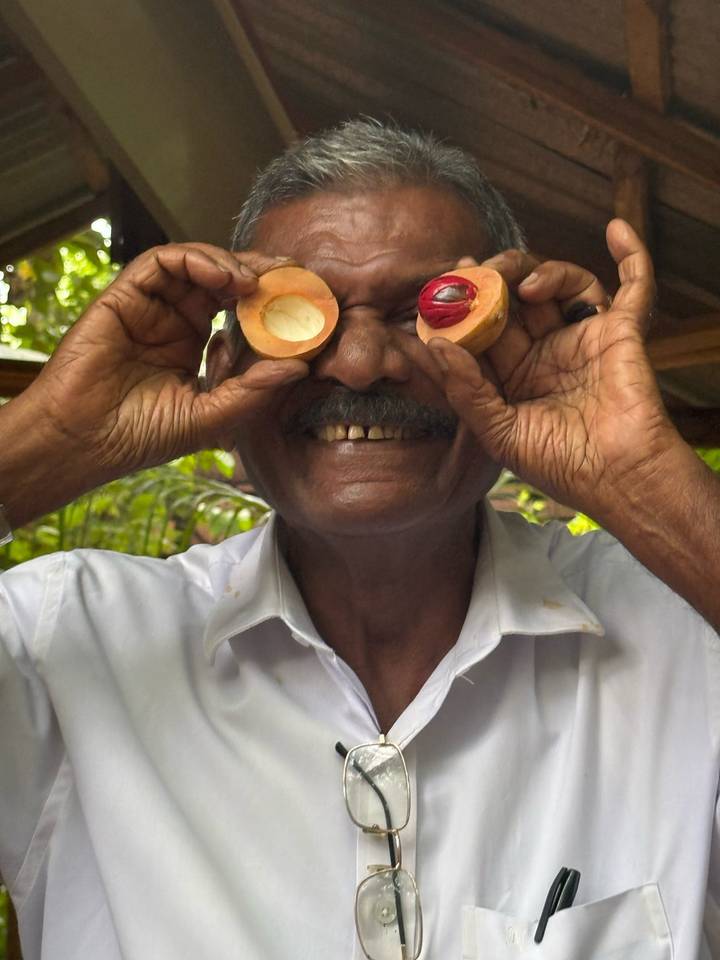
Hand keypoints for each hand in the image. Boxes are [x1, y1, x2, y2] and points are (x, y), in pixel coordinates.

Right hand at [19, 243, 307, 482]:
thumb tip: (301, 366)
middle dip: (259, 273)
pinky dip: (195, 260)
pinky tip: (223, 277)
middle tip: (293, 273)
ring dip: (230, 265)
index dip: (271, 304)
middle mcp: (176, 322)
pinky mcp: (125, 296)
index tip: (304, 303)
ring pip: (197, 266)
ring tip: (256, 281)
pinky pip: (163, 263)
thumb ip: (254, 391)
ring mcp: (151, 308)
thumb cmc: (141, 437)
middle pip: (224, 283)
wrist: (83, 442)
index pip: (240, 314)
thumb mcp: (212, 416)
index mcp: (196, 348)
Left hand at [428, 220, 678, 517]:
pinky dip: (631, 255)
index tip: (443, 283)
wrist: (615, 479)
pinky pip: (634, 286)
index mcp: (513, 375)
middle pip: (516, 298)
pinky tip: (615, 229)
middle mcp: (546, 351)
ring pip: (560, 284)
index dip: (463, 305)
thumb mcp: (497, 432)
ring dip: (540, 271)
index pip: (483, 330)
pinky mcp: (622, 331)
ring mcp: (583, 338)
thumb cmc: (557, 464)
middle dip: (494, 279)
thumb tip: (435, 345)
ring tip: (523, 284)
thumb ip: (465, 390)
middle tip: (477, 271)